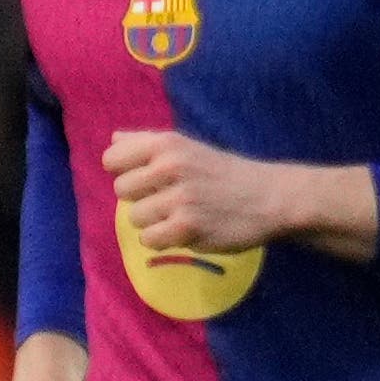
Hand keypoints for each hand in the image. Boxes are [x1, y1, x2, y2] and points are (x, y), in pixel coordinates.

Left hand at [101, 127, 362, 255]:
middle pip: (121, 190)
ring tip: (179, 215)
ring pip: (135, 218)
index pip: (112, 159)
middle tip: (169, 199)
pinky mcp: (188, 227)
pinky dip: (163, 240)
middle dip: (141, 198)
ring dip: (153, 221)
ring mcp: (180, 197)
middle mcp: (171, 166)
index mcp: (167, 144)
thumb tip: (113, 140)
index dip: (125, 172)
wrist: (268, 197)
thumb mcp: (187, 147)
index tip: (146, 179)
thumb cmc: (222, 172)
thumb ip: (148, 143)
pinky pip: (150, 239)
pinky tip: (183, 231)